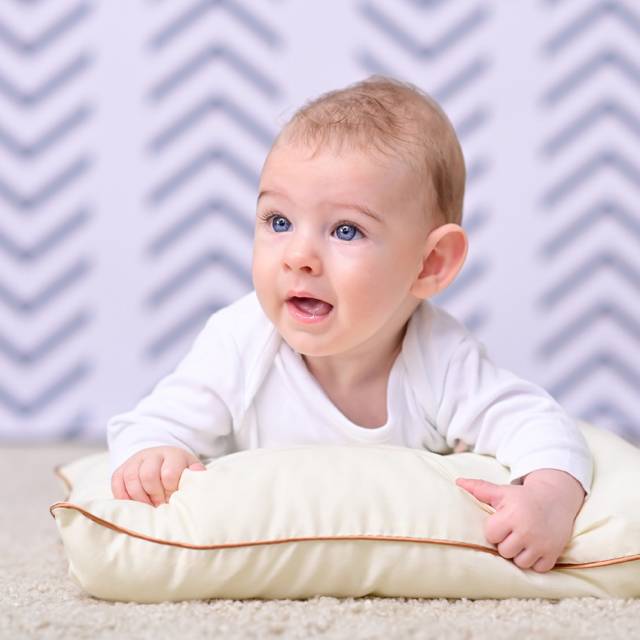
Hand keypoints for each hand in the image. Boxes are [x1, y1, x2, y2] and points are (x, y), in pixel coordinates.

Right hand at [111, 446, 205, 506]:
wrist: (162, 462)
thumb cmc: (180, 473)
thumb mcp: (191, 472)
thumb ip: (195, 475)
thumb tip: (198, 476)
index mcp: (173, 455)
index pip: (169, 473)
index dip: (170, 490)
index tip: (173, 499)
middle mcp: (153, 454)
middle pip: (148, 475)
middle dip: (154, 495)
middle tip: (160, 504)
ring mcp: (135, 460)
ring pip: (131, 479)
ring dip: (139, 498)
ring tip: (149, 507)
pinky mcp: (121, 469)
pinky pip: (117, 483)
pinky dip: (123, 497)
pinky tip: (134, 505)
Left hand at [455, 470, 584, 571]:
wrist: (556, 498)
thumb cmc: (523, 497)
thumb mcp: (502, 492)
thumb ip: (479, 489)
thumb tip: (458, 482)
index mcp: (512, 515)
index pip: (491, 535)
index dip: (494, 530)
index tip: (501, 523)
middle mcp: (527, 531)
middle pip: (504, 551)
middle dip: (506, 543)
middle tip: (513, 532)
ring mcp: (541, 544)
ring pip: (520, 562)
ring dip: (519, 554)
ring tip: (523, 540)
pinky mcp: (553, 554)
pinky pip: (537, 568)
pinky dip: (535, 561)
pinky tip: (535, 548)